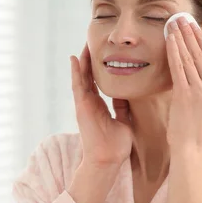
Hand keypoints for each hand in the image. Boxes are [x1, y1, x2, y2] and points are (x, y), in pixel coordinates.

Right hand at [70, 44, 132, 166]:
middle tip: (93, 43)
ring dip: (82, 61)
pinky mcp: (81, 106)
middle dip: (90, 60)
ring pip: (82, 77)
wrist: (108, 159)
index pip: (98, 82)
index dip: (99, 68)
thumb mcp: (124, 121)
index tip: (103, 53)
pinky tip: (75, 58)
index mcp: (99, 106)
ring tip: (84, 44)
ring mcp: (84, 104)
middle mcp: (90, 103)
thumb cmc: (116, 145)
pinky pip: (78, 85)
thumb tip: (127, 95)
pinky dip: (76, 71)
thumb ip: (123, 108)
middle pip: (88, 76)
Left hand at [165, 18, 201, 150]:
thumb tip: (197, 67)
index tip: (193, 25)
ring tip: (173, 22)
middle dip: (191, 33)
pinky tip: (169, 39)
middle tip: (182, 16)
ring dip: (181, 37)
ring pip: (190, 57)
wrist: (190, 149)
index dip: (201, 38)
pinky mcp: (187, 94)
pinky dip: (174, 51)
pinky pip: (179, 67)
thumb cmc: (194, 128)